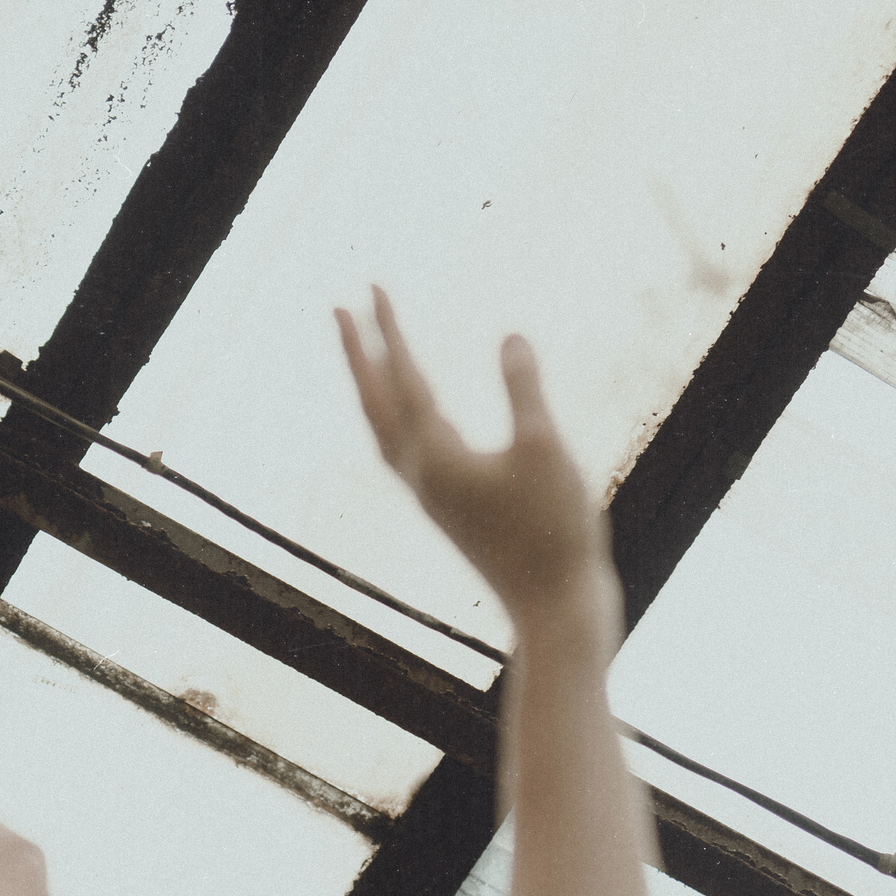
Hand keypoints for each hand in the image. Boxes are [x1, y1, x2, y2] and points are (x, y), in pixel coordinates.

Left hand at [337, 289, 606, 621]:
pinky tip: (415, 416)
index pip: (403, 380)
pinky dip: (399, 421)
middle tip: (340, 308)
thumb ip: (524, 389)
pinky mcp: (450, 513)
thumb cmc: (555, 531)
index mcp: (436, 458)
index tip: (371, 287)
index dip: (388, 331)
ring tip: (365, 355)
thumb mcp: (546, 449)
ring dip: (373, 389)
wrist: (555, 609)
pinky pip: (408, 454)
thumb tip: (510, 335)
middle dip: (358, 354)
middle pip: (376, 404)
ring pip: (386, 433)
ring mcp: (433, 498)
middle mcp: (421, 478)